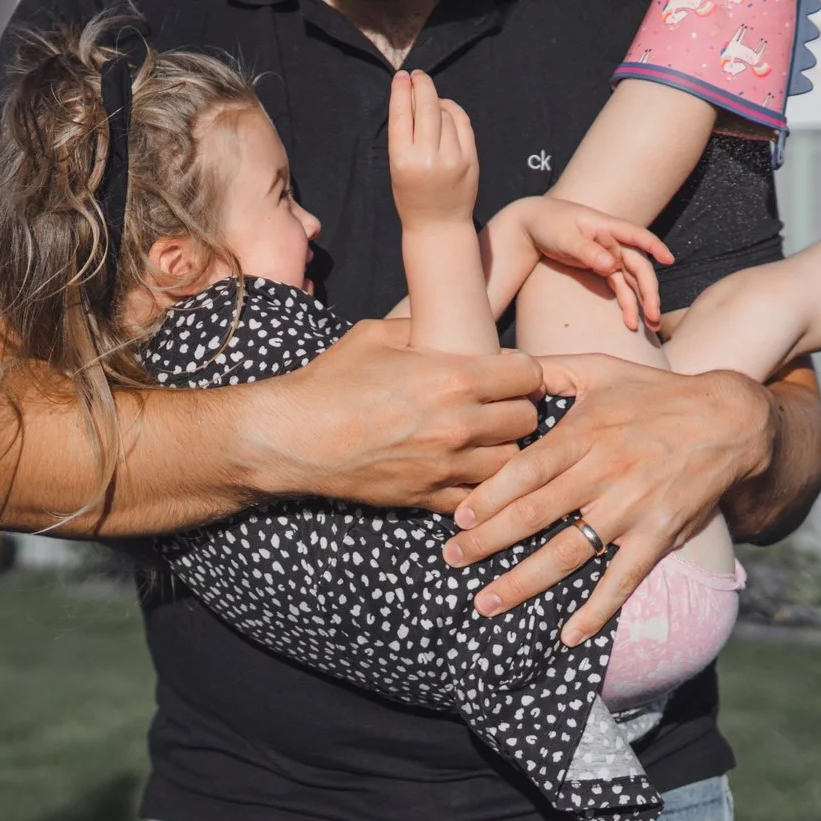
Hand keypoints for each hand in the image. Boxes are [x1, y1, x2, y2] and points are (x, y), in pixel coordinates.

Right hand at [241, 318, 545, 511]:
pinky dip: (478, 485)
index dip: (523, 371)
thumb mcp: (375, 334)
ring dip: (503, 449)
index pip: (528, 375)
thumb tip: (451, 324)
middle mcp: (459, 424)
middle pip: (527, 420)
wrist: (293, 438)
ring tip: (485, 439)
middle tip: (500, 404)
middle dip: (517, 409)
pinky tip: (463, 470)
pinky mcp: (429, 496)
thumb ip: (423, 328)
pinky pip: (478, 497)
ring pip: (511, 462)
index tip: (511, 373)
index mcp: (453, 378)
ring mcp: (446, 466)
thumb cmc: (330, 381)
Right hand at [388, 69, 477, 227]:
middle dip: (421, 85)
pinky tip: (446, 109)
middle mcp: (428, 158)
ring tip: (429, 99)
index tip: (401, 76)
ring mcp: (453, 158)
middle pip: (426, 107)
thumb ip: (405, 135)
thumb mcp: (397, 167)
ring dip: (436, 100)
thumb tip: (413, 97)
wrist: (438, 225)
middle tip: (417, 75)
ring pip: (444, 113)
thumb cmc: (411, 196)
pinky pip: (463, 124)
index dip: (401, 90)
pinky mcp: (470, 160)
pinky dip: (453, 111)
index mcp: (402, 160)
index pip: (401, 114)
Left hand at [442, 352, 775, 642]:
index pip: (527, 469)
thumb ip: (549, 369)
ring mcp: (633, 507)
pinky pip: (624, 578)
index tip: (459, 517)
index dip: (491, 495)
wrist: (729, 420)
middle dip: (488, 542)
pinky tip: (568, 634)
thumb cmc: (655, 393)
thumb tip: (502, 366)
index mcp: (585, 434)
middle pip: (536, 514)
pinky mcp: (659, 535)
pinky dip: (597, 609)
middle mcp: (605, 473)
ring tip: (487, 603)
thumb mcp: (600, 369)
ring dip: (525, 582)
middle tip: (452, 561)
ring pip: (570, 551)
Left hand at [495, 198, 671, 331]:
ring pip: (633, 281)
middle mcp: (615, 242)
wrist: (534, 226)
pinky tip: (631, 322)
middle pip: (639, 266)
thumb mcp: (564, 237)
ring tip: (650, 326)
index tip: (668, 259)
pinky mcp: (604, 268)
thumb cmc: (549, 224)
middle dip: (649, 290)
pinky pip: (620, 288)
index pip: (637, 235)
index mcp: (608, 227)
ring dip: (643, 302)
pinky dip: (627, 304)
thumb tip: (612, 265)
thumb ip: (587, 251)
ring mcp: (611, 256)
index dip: (654, 246)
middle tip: (653, 315)